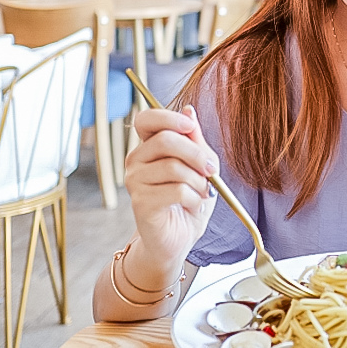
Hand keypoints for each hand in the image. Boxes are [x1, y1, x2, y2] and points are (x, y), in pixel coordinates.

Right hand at [125, 105, 219, 264]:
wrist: (179, 237)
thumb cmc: (189, 199)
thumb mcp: (199, 165)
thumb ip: (194, 140)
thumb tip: (189, 110)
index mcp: (148, 146)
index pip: (146, 119)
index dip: (169, 118)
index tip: (190, 127)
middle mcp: (136, 160)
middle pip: (166, 140)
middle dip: (197, 154)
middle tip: (211, 170)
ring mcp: (134, 181)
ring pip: (174, 167)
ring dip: (198, 181)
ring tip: (203, 192)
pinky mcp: (140, 202)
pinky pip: (176, 190)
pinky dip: (194, 198)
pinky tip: (193, 204)